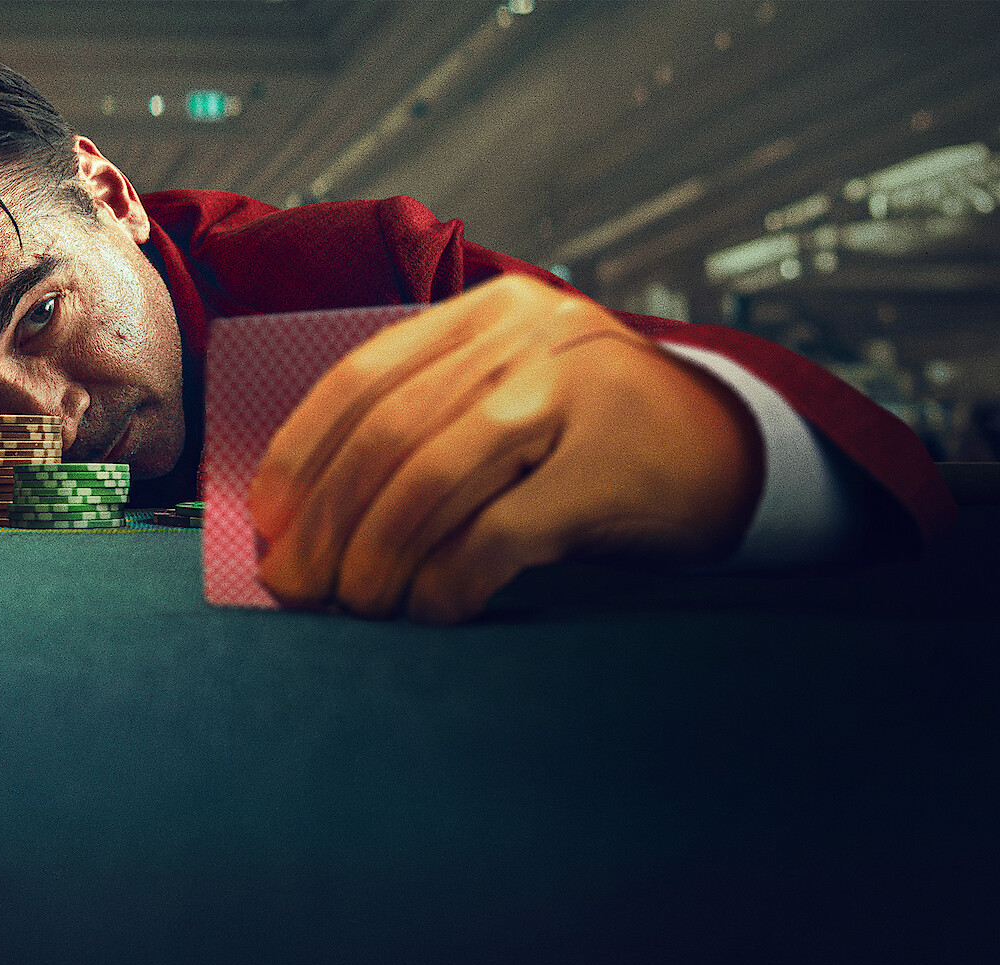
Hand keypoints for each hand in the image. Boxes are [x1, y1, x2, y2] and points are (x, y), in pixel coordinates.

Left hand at [248, 274, 762, 623]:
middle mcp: (525, 337)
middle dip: (326, 524)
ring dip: (375, 560)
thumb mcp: (510, 396)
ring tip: (356, 605)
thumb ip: (425, 422)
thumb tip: (303, 517)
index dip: (300, 456)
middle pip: (386, 437)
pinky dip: (444, 584)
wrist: (735, 454)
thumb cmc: (595, 439)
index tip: (269, 522)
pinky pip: (493, 536)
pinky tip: (428, 611)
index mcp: (487, 312)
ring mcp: (569, 396)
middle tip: (297, 586)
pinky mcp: (603, 470)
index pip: (361, 378)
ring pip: (428, 483)